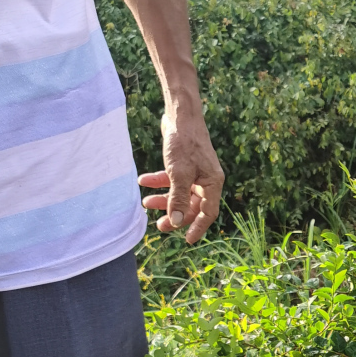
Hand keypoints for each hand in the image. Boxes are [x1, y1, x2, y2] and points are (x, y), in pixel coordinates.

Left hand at [138, 110, 224, 244]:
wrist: (180, 115)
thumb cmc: (184, 143)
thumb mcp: (179, 174)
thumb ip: (178, 199)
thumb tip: (176, 223)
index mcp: (212, 183)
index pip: (207, 213)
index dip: (198, 227)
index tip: (188, 240)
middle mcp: (206, 179)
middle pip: (191, 205)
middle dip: (174, 215)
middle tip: (159, 226)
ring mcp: (194, 172)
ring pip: (179, 193)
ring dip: (163, 199)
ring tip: (146, 203)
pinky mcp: (183, 164)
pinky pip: (171, 179)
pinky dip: (158, 182)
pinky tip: (143, 181)